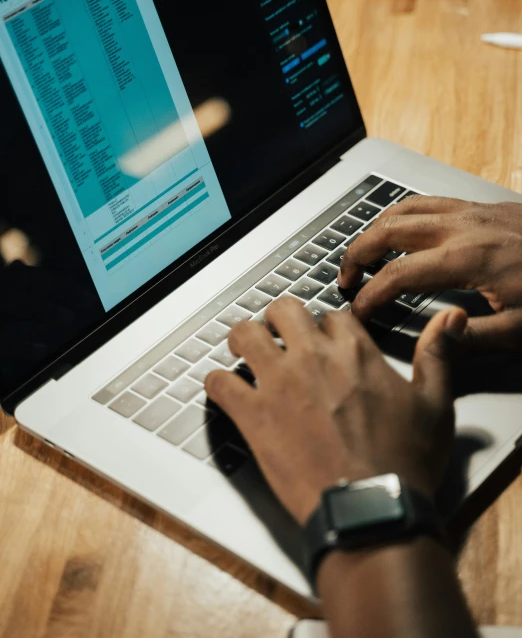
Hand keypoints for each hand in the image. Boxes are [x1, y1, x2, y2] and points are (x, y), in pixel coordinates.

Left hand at [206, 297, 465, 525]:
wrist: (370, 508)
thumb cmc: (403, 463)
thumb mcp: (435, 405)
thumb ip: (436, 356)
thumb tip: (450, 319)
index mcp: (354, 351)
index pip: (331, 315)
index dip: (326, 327)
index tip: (326, 340)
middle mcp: (312, 358)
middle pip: (283, 309)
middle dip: (280, 319)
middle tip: (279, 334)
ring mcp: (278, 384)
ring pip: (244, 334)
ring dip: (243, 340)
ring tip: (245, 351)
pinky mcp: (254, 416)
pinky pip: (219, 383)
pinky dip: (217, 383)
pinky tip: (223, 388)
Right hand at [338, 197, 521, 352]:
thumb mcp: (520, 329)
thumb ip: (473, 339)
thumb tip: (435, 343)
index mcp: (468, 258)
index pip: (398, 274)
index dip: (370, 295)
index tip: (358, 313)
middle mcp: (463, 227)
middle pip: (389, 230)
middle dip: (357, 254)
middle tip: (346, 278)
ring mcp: (472, 211)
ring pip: (405, 208)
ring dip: (376, 229)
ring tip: (364, 252)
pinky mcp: (483, 206)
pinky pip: (430, 201)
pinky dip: (404, 214)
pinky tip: (404, 229)